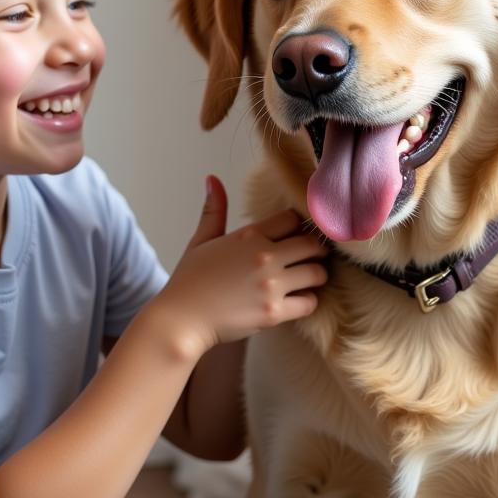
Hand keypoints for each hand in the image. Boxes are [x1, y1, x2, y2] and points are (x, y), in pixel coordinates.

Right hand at [152, 175, 328, 357]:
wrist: (181, 319)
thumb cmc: (189, 281)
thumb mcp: (200, 240)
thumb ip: (214, 210)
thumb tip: (212, 179)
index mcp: (248, 236)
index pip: (292, 219)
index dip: (297, 226)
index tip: (296, 235)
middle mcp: (264, 256)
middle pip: (312, 245)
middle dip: (316, 250)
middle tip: (312, 257)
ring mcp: (271, 285)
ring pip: (317, 273)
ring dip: (316, 275)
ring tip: (307, 278)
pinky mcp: (274, 312)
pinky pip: (309, 303)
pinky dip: (308, 301)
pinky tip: (297, 300)